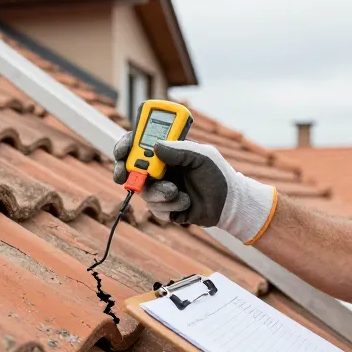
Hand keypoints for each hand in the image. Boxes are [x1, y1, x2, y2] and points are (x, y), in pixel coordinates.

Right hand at [111, 130, 278, 243]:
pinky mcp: (165, 207)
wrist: (229, 205)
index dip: (126, 145)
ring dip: (159, 194)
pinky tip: (185, 204)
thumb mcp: (202, 156)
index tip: (122, 151)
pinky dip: (169, 207)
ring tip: (177, 193)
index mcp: (168, 151)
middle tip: (128, 177)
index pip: (139, 143)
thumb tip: (155, 146)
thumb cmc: (218, 175)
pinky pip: (155, 208)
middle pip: (131, 168)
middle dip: (128, 173)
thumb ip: (180, 150)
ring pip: (144, 191)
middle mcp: (161, 168)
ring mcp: (161, 187)